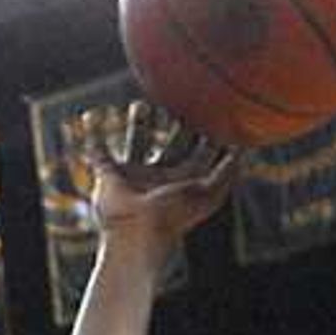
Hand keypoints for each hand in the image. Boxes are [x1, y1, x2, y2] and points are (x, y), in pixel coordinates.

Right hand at [87, 101, 237, 250]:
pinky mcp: (109, 177)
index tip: (215, 106)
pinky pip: (99, 151)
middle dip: (175, 122)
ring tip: (140, 105)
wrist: (136, 236)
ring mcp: (134, 176)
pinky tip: (90, 115)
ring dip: (139, 124)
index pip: (200, 151)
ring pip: (138, 142)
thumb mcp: (210, 193)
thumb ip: (228, 170)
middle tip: (180, 98)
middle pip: (171, 143)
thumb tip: (244, 145)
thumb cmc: (174, 217)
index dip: (209, 131)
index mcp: (184, 180)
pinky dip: (93, 134)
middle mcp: (160, 176)